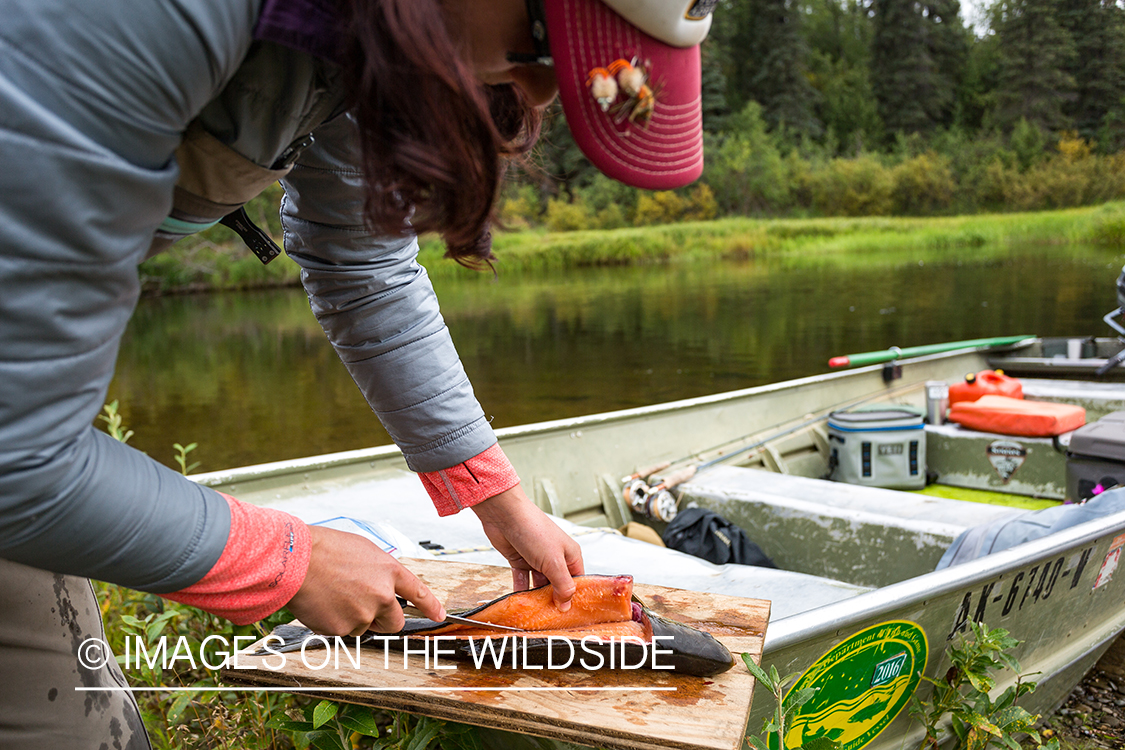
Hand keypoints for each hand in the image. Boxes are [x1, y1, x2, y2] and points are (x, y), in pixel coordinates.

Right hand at [286, 525, 445, 635]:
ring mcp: (363, 614)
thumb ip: (379, 572)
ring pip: (363, 626)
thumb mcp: (363, 551)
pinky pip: (342, 631)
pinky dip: (334, 621)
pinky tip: (323, 603)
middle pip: (394, 623)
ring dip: (352, 617)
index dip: (431, 606)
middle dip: (383, 620)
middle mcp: (381, 596)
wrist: (297, 561)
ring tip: (334, 594)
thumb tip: (382, 586)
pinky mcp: (342, 629)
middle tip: (364, 606)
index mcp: (389, 572)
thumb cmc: (325, 550)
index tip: (439, 615)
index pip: (418, 592)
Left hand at [471, 484, 583, 609]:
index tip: (570, 616)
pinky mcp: (520, 560)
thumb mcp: (553, 561)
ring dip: (536, 598)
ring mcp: (537, 559)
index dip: (574, 598)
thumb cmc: (534, 530)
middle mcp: (555, 558)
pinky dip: (521, 591)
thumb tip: (567, 605)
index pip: (577, 582)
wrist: (504, 515)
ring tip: (535, 616)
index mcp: (570, 555)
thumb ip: (562, 584)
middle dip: (554, 600)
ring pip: (539, 585)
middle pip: (557, 585)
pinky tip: (520, 603)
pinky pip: (523, 580)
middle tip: (550, 620)